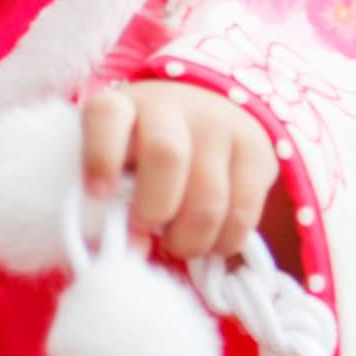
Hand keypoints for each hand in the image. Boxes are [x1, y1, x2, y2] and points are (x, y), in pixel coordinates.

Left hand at [80, 78, 279, 262]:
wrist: (206, 110)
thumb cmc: (144, 151)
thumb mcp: (118, 163)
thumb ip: (114, 203)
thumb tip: (136, 249)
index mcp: (123, 106)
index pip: (107, 116)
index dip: (100, 157)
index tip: (99, 194)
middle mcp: (171, 106)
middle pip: (166, 155)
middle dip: (154, 210)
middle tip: (149, 229)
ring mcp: (218, 125)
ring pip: (208, 196)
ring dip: (190, 239)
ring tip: (179, 244)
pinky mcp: (256, 150)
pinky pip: (243, 212)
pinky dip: (224, 241)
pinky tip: (210, 241)